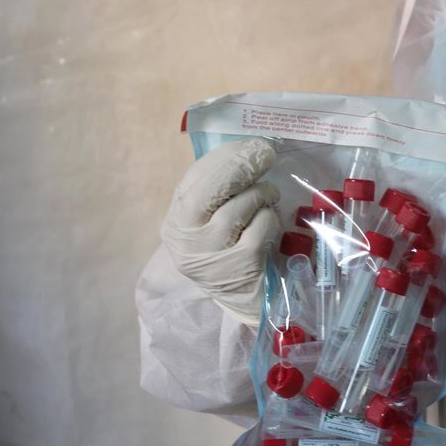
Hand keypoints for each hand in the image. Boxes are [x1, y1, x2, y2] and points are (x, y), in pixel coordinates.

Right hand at [161, 138, 281, 324]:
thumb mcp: (208, 225)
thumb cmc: (226, 253)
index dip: (223, 157)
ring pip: (240, 206)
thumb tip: (244, 153)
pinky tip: (270, 221)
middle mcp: (187, 240)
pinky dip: (270, 217)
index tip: (248, 145)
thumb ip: (216, 194)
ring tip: (268, 194)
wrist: (239, 301)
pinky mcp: (241, 265)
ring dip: (261, 193)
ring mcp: (213, 254)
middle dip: (240, 166)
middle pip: (210, 190)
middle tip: (265, 153)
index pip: (194, 180)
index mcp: (176, 224)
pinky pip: (261, 226)